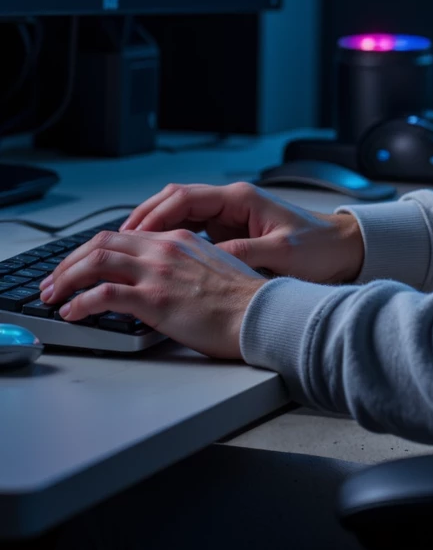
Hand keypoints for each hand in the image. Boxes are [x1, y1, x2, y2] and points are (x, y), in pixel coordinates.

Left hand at [39, 229, 262, 359]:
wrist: (262, 313)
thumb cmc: (244, 300)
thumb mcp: (212, 267)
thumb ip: (185, 264)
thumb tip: (163, 277)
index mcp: (179, 239)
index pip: (123, 235)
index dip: (93, 250)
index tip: (79, 266)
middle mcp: (165, 249)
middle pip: (102, 243)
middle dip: (70, 261)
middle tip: (55, 280)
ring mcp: (158, 272)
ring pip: (96, 262)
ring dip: (67, 278)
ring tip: (53, 295)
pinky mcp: (155, 299)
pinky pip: (104, 294)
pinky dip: (80, 301)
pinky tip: (72, 311)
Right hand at [119, 181, 364, 283]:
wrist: (343, 250)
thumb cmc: (319, 247)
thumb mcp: (282, 253)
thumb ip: (245, 254)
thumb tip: (209, 260)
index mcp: (242, 198)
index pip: (187, 197)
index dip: (157, 214)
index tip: (135, 233)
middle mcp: (232, 202)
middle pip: (176, 202)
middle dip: (147, 219)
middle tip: (120, 240)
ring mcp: (230, 217)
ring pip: (181, 216)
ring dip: (156, 231)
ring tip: (130, 250)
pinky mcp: (231, 233)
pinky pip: (192, 231)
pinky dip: (171, 242)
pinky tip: (157, 258)